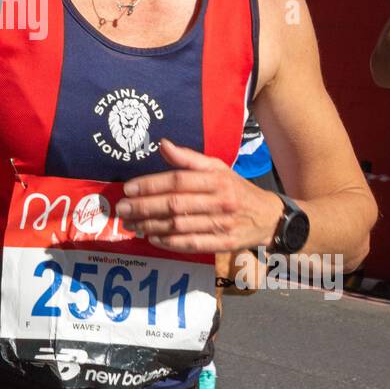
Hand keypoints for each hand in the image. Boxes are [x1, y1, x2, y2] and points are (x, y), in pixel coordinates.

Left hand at [115, 139, 281, 253]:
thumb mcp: (217, 167)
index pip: (178, 180)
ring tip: (131, 224)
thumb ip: (188, 158)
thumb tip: (162, 144)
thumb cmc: (235, 188)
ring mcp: (221, 224)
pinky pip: (191, 244)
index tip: (128, 189)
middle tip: (122, 209)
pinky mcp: (223, 244)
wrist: (268, 216)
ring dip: (151, 226)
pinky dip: (169, 242)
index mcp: (215, 178)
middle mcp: (219, 200)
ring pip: (179, 226)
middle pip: (175, 204)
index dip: (150, 184)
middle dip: (144, 207)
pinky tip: (152, 238)